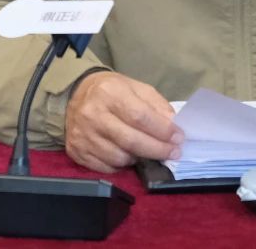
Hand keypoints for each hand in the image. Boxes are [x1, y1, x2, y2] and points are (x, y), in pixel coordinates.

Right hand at [64, 71, 183, 171]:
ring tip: (148, 151)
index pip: (139, 116)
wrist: (77, 95)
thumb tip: (174, 125)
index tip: (178, 137)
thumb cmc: (113, 91)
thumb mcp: (136, 88)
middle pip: (130, 140)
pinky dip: (122, 165)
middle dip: (157, 149)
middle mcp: (93, 114)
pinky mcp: (76, 152)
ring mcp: (83, 135)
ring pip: (119, 157)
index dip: (162, 130)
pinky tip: (129, 155)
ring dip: (140, 158)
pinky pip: (106, 167)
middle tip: (174, 152)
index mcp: (110, 92)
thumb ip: (157, 105)